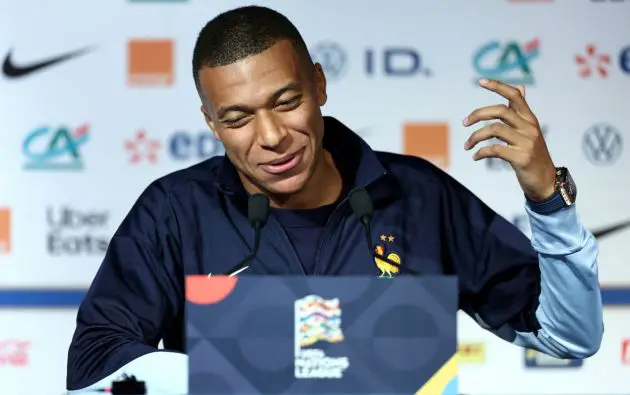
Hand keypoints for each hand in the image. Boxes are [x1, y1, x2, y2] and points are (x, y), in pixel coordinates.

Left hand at [463, 79, 555, 201]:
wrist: (546, 181)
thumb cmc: (533, 154)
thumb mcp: (529, 130)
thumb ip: (521, 110)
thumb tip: (519, 86)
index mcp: (530, 119)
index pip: (515, 96)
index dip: (498, 86)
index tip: (480, 81)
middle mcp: (529, 128)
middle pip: (501, 111)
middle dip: (478, 114)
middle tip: (464, 123)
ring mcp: (526, 143)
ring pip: (494, 130)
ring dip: (475, 137)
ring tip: (467, 146)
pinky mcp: (521, 158)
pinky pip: (494, 150)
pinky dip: (481, 152)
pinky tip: (475, 156)